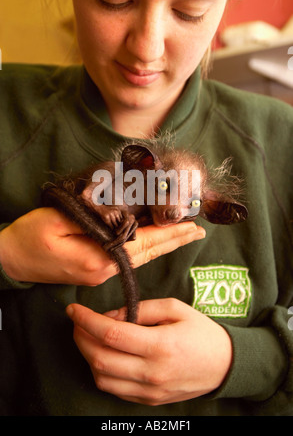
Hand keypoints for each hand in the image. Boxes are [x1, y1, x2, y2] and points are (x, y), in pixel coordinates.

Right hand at [0, 208, 204, 284]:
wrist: (12, 260)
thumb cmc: (31, 237)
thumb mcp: (59, 220)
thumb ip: (93, 220)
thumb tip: (122, 218)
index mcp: (98, 258)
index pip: (143, 243)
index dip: (169, 233)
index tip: (193, 226)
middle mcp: (104, 270)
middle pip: (147, 253)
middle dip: (174, 240)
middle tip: (199, 231)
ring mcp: (100, 274)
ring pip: (139, 257)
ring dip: (163, 244)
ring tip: (184, 234)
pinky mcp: (94, 271)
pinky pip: (127, 258)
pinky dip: (146, 247)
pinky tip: (155, 241)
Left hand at [66, 299, 232, 404]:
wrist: (225, 365)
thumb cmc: (201, 332)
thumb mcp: (175, 309)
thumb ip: (141, 309)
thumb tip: (110, 315)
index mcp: (160, 345)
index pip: (111, 334)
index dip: (86, 320)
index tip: (73, 309)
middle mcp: (152, 372)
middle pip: (100, 358)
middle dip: (80, 337)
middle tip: (77, 322)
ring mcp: (150, 390)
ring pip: (102, 378)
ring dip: (87, 356)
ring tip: (88, 337)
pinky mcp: (149, 400)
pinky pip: (115, 389)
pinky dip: (102, 371)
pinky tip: (104, 355)